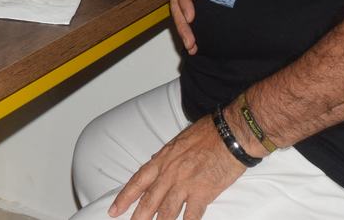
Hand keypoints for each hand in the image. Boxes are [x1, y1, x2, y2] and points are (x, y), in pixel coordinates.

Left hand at [108, 115, 244, 219]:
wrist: (229, 134)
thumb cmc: (207, 133)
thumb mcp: (178, 142)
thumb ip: (167, 157)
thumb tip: (157, 163)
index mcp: (162, 160)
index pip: (138, 181)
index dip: (125, 197)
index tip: (114, 209)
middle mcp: (169, 173)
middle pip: (149, 201)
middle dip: (138, 217)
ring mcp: (185, 184)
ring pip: (166, 211)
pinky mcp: (202, 193)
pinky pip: (191, 216)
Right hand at [168, 0, 210, 54]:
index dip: (185, 2)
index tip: (192, 17)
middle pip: (175, 2)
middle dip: (182, 24)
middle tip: (191, 44)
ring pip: (176, 6)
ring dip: (183, 26)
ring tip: (192, 46)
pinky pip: (181, 3)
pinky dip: (185, 18)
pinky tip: (192, 31)